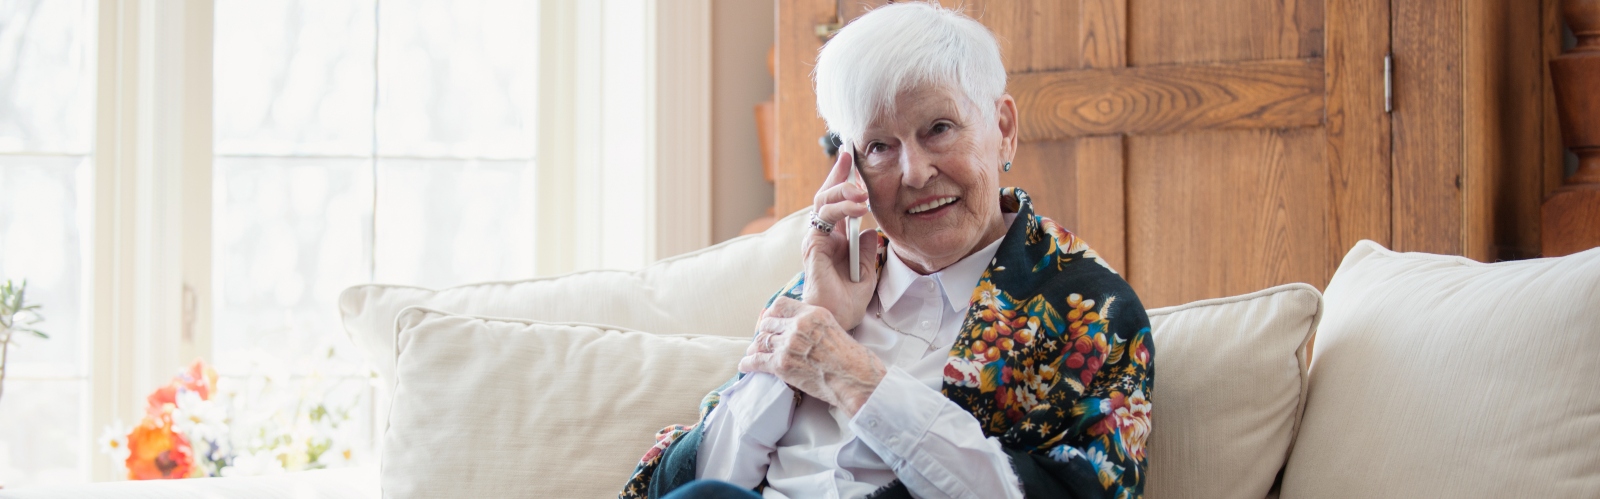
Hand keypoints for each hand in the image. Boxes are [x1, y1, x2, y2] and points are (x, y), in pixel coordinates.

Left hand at [741, 297, 884, 415]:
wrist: (856, 380)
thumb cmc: (853, 359)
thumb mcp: (835, 329)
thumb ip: (815, 326)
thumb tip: (803, 331)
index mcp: (813, 313)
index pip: (781, 304)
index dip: (771, 314)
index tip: (769, 320)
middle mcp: (798, 325)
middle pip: (768, 324)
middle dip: (764, 333)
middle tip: (763, 341)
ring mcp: (788, 345)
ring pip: (761, 342)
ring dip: (755, 348)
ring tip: (753, 353)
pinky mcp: (782, 364)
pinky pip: (757, 361)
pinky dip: (748, 364)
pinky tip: (745, 366)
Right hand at [804, 147, 879, 330]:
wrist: (835, 321)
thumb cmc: (847, 302)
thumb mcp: (866, 272)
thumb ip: (867, 251)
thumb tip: (870, 230)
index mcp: (834, 240)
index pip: (837, 203)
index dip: (843, 180)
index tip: (852, 158)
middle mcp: (822, 236)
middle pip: (826, 196)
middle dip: (838, 173)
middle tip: (850, 155)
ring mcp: (815, 239)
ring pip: (823, 203)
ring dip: (843, 191)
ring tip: (863, 190)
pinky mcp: (812, 246)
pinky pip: (824, 219)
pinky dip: (840, 209)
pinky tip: (858, 207)